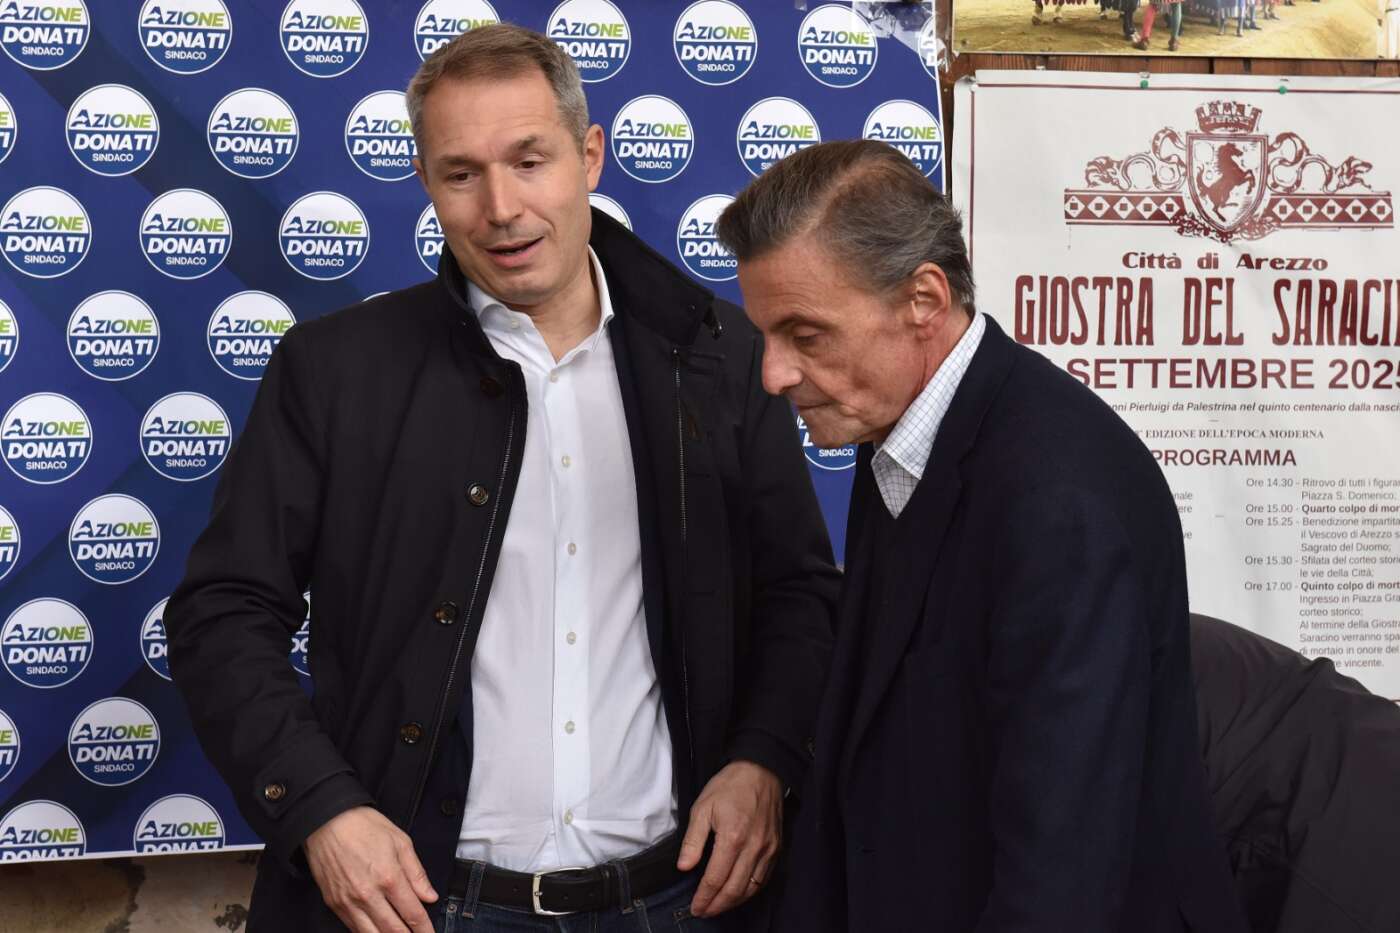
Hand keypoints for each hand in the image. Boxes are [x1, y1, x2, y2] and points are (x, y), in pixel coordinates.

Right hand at [304, 806, 437, 931]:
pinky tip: (378, 932)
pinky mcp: (335, 904)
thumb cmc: (363, 826)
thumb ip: (416, 872)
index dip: (424, 928)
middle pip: (394, 929)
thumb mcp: (400, 841)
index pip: (412, 913)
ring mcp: (349, 902)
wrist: (325, 822)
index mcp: (389, 877)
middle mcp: (368, 894)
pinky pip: (354, 928)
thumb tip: (429, 895)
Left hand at [677, 760, 782, 917]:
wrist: (761, 770)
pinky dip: (750, 891)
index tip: (695, 907)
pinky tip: (739, 893)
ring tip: (718, 907)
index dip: (704, 897)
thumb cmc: (729, 786)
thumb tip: (684, 867)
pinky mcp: (777, 848)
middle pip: (735, 890)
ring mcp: (768, 849)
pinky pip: (764, 878)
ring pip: (751, 888)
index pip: (715, 878)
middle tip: (704, 912)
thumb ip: (693, 840)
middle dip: (717, 906)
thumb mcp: (702, 808)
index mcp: (732, 837)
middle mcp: (753, 847)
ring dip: (733, 902)